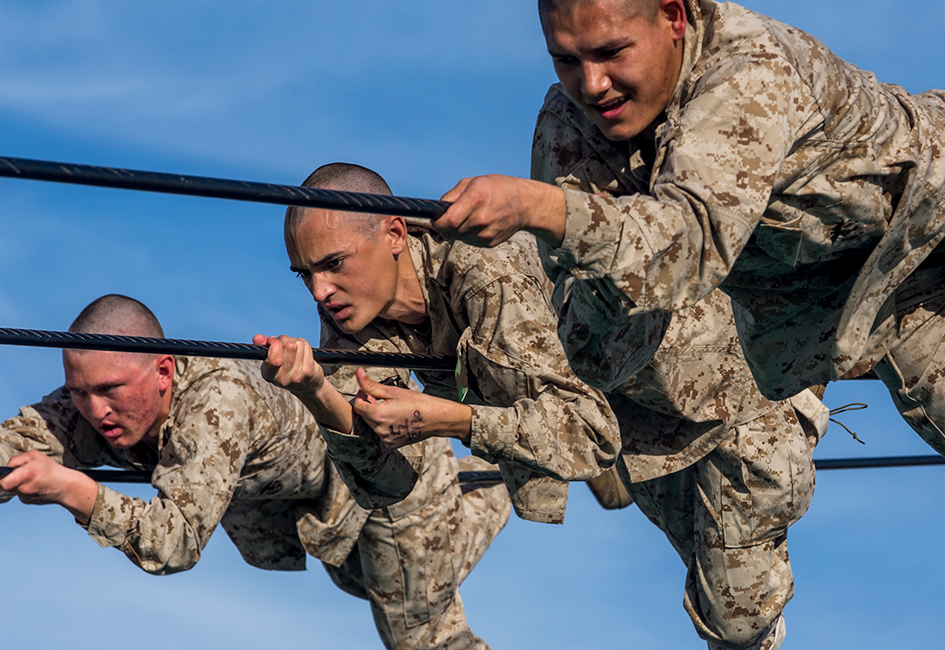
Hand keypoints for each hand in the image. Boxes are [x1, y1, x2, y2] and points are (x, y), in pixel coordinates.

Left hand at [0, 451, 97, 523]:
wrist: (65, 487)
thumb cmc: (52, 470)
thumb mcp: (36, 456)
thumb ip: (17, 459)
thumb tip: (7, 466)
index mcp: (27, 474)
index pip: (2, 482)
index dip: (1, 478)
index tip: (5, 474)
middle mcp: (24, 488)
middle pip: (5, 485)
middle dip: (9, 478)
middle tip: (20, 473)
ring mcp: (25, 496)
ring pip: (12, 488)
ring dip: (17, 483)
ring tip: (30, 478)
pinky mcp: (27, 501)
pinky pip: (19, 493)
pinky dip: (23, 488)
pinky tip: (34, 484)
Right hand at [253, 334, 352, 432]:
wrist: (309, 387)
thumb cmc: (289, 371)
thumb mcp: (274, 363)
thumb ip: (266, 349)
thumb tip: (259, 338)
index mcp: (269, 375)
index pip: (271, 355)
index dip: (273, 345)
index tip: (272, 342)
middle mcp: (282, 378)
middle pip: (285, 345)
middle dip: (286, 339)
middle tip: (287, 344)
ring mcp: (297, 376)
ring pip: (296, 344)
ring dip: (296, 342)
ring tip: (296, 351)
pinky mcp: (310, 371)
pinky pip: (306, 347)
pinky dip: (305, 346)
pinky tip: (305, 353)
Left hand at [353, 368, 471, 447]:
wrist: (437, 418)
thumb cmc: (419, 403)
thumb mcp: (394, 391)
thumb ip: (372, 385)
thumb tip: (359, 374)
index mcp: (378, 416)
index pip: (358, 406)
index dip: (361, 396)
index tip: (367, 390)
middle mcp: (380, 430)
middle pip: (364, 415)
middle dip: (369, 405)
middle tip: (381, 397)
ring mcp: (386, 439)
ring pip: (373, 424)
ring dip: (376, 415)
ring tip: (392, 407)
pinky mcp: (392, 443)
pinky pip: (382, 432)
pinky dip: (384, 425)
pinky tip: (396, 417)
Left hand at [434, 175, 566, 247]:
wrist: (525, 204)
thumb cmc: (499, 189)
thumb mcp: (473, 182)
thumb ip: (452, 195)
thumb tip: (438, 208)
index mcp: (475, 200)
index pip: (447, 221)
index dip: (437, 222)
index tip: (435, 218)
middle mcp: (480, 219)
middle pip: (451, 230)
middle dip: (446, 224)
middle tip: (452, 215)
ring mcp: (486, 233)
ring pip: (459, 237)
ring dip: (458, 229)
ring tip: (469, 216)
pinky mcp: (489, 242)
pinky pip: (469, 241)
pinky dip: (468, 234)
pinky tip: (478, 223)